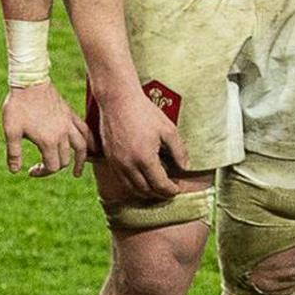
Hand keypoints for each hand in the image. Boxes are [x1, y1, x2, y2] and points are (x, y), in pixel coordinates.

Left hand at [1, 80, 88, 177]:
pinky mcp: (69, 114)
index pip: (52, 167)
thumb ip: (14, 153)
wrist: (29, 81)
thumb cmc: (18, 106)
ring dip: (80, 161)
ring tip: (76, 172)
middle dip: (54, 167)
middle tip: (41, 166)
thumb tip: (15, 171)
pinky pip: (84, 130)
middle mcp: (62, 134)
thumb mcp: (10, 131)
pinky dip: (88, 141)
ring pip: (82, 147)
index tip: (30, 171)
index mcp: (48, 141)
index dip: (42, 173)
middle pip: (65, 160)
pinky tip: (87, 146)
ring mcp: (68, 124)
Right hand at [91, 79, 190, 206]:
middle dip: (159, 194)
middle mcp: (128, 165)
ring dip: (146, 192)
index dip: (171, 190)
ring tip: (156, 187)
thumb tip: (185, 167)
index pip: (160, 185)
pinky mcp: (109, 158)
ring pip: (132, 188)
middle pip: (146, 191)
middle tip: (169, 190)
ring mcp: (116, 163)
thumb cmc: (144, 112)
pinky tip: (141, 178)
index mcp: (145, 159)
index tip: (178, 189)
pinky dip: (133, 184)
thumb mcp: (168, 130)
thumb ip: (179, 151)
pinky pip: (122, 179)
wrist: (117, 100)